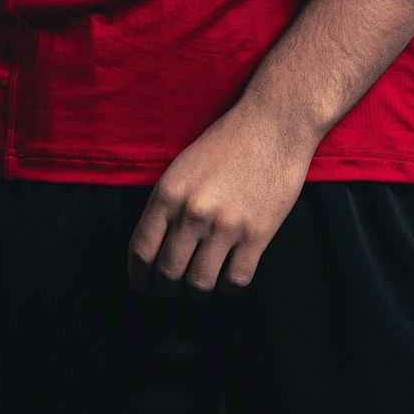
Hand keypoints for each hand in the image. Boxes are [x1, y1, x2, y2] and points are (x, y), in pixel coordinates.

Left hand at [126, 99, 314, 299]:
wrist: (275, 122)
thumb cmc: (228, 141)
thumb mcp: (184, 166)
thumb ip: (167, 205)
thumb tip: (156, 249)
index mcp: (169, 193)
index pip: (140, 251)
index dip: (138, 277)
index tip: (144, 287)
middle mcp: (193, 212)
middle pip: (168, 273)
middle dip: (167, 288)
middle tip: (174, 288)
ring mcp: (226, 225)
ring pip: (200, 284)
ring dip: (197, 291)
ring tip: (202, 281)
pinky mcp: (257, 234)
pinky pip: (236, 281)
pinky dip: (229, 286)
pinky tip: (229, 275)